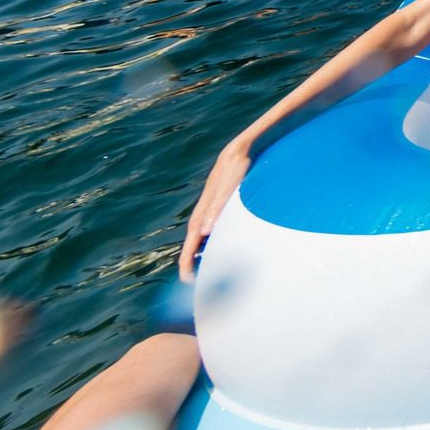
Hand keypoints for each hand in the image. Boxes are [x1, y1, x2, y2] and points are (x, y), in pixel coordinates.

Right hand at [178, 139, 252, 279]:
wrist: (243, 146)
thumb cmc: (239, 164)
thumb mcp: (231, 183)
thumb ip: (219, 205)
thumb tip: (204, 231)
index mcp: (205, 209)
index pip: (192, 241)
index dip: (187, 261)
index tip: (186, 279)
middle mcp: (206, 210)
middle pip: (194, 241)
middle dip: (192, 261)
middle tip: (194, 283)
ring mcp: (212, 206)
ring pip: (203, 235)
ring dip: (202, 252)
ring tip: (206, 270)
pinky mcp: (222, 203)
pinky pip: (213, 226)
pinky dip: (212, 240)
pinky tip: (220, 246)